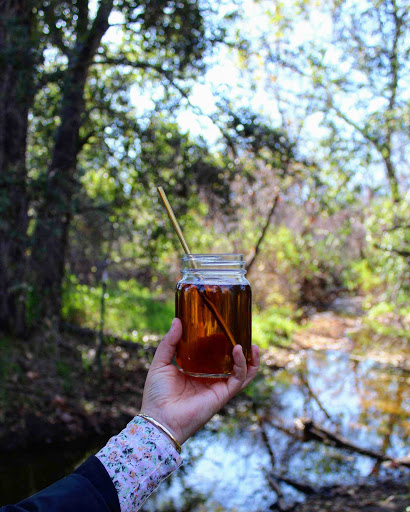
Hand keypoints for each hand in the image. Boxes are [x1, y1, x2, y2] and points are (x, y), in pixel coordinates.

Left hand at [140, 318, 259, 444]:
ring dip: (249, 359)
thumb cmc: (156, 394)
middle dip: (241, 351)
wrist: (159, 418)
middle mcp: (209, 379)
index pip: (213, 356)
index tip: (224, 328)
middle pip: (231, 363)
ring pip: (241, 372)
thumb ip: (169, 342)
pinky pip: (238, 379)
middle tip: (242, 335)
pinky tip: (238, 351)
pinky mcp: (222, 395)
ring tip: (251, 345)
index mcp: (196, 371)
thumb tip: (177, 320)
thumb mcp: (161, 362)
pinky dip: (242, 365)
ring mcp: (217, 387)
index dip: (221, 343)